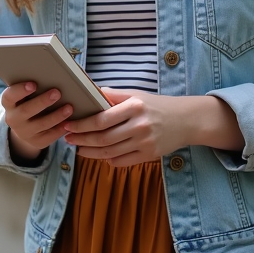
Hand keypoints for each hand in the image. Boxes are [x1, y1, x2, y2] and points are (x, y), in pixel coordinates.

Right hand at [0, 82, 73, 162]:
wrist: (25, 126)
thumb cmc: (28, 102)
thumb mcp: (25, 95)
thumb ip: (31, 87)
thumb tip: (51, 75)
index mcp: (9, 104)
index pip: (9, 96)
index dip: (20, 90)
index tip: (34, 84)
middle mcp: (13, 119)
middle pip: (26, 111)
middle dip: (42, 101)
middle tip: (57, 92)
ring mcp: (24, 133)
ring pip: (41, 124)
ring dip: (56, 115)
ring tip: (69, 107)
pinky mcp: (37, 142)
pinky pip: (50, 136)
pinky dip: (60, 128)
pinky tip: (69, 122)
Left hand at [62, 88, 223, 167]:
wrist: (186, 120)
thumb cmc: (156, 105)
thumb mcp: (136, 95)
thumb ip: (112, 95)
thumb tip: (89, 91)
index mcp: (134, 107)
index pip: (101, 119)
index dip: (82, 125)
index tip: (68, 125)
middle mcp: (139, 126)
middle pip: (103, 138)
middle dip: (82, 140)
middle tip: (68, 139)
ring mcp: (145, 143)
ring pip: (110, 152)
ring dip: (91, 152)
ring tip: (79, 148)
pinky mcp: (149, 156)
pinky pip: (122, 161)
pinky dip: (108, 159)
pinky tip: (99, 155)